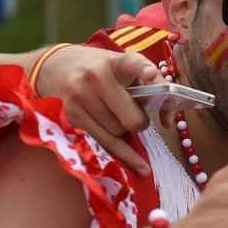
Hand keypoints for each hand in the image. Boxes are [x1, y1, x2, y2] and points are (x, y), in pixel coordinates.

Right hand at [37, 45, 164, 174]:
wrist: (58, 67)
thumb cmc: (104, 70)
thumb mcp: (125, 68)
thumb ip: (152, 88)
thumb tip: (169, 121)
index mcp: (115, 62)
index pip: (132, 63)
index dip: (143, 69)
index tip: (150, 74)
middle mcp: (96, 77)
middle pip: (130, 117)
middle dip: (140, 122)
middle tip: (137, 116)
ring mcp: (80, 97)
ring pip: (118, 132)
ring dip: (125, 131)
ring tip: (119, 118)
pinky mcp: (73, 115)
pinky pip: (106, 142)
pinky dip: (125, 153)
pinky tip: (140, 165)